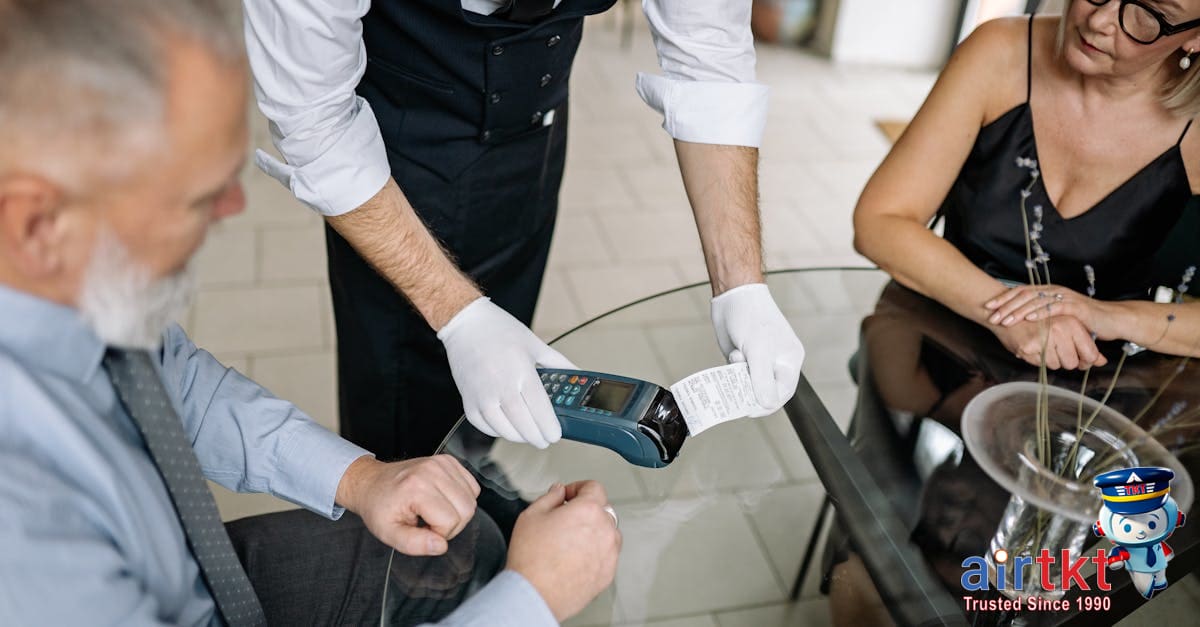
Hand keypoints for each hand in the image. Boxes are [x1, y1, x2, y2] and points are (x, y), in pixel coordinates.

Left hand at [336, 455, 479, 555]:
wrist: (372, 483)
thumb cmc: (379, 507)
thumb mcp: (388, 533)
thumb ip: (414, 544)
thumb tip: (441, 545)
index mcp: (417, 487)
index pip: (450, 521)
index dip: (438, 533)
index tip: (421, 529)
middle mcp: (432, 471)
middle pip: (467, 510)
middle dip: (451, 525)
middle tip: (429, 523)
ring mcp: (442, 463)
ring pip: (472, 499)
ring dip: (457, 512)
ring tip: (434, 511)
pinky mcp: (449, 461)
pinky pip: (472, 487)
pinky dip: (462, 498)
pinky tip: (442, 500)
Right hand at [438, 297, 576, 447]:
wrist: (466, 324)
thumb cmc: (500, 330)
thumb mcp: (535, 344)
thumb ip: (558, 363)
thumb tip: (577, 374)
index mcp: (522, 372)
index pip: (540, 410)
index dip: (549, 428)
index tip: (555, 434)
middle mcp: (501, 386)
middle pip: (523, 425)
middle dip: (537, 437)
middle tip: (545, 439)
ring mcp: (482, 395)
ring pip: (503, 430)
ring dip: (519, 437)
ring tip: (528, 435)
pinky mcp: (468, 399)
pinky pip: (483, 425)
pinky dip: (497, 431)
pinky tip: (506, 428)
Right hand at [506, 481, 620, 621]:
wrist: (535, 595)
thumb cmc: (531, 558)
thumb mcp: (531, 515)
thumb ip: (550, 497)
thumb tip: (559, 491)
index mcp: (588, 510)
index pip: (594, 487)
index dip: (577, 488)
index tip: (568, 496)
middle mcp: (605, 530)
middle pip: (602, 510)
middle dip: (585, 510)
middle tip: (565, 519)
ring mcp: (609, 553)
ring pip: (608, 533)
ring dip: (594, 532)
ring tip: (569, 542)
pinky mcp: (608, 573)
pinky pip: (607, 555)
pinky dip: (595, 553)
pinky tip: (574, 559)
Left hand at [710, 283, 805, 415]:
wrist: (733, 294)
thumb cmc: (752, 317)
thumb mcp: (758, 351)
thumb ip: (762, 379)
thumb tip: (766, 404)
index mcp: (789, 361)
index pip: (782, 393)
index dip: (766, 404)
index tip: (748, 410)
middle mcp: (776, 363)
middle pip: (765, 391)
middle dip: (750, 390)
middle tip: (736, 387)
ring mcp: (758, 361)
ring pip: (748, 384)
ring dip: (739, 378)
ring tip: (736, 357)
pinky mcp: (743, 357)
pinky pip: (737, 375)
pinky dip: (731, 372)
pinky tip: (732, 354)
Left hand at [985, 284, 1123, 340]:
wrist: (1111, 320)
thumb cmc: (1082, 320)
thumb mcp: (1057, 317)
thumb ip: (1041, 316)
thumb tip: (1019, 322)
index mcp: (1048, 291)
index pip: (1021, 292)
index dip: (1004, 299)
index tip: (988, 308)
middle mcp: (1054, 291)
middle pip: (1025, 295)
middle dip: (1006, 306)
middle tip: (992, 317)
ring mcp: (1065, 297)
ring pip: (1037, 301)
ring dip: (1018, 311)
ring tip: (1005, 319)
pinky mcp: (1075, 307)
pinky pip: (1054, 308)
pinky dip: (1040, 313)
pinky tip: (1029, 319)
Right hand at [990, 316, 1106, 369]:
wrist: (1005, 313)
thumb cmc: (1037, 321)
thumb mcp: (1065, 327)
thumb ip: (1085, 344)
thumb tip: (1102, 361)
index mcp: (1072, 323)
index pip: (1090, 353)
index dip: (1086, 361)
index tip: (1080, 360)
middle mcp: (1060, 329)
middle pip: (1073, 363)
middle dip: (1065, 361)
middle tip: (1055, 351)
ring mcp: (1044, 338)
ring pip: (1056, 365)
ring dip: (1050, 360)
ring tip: (1042, 346)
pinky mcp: (1029, 346)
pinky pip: (1040, 364)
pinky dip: (1037, 359)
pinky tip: (1033, 347)